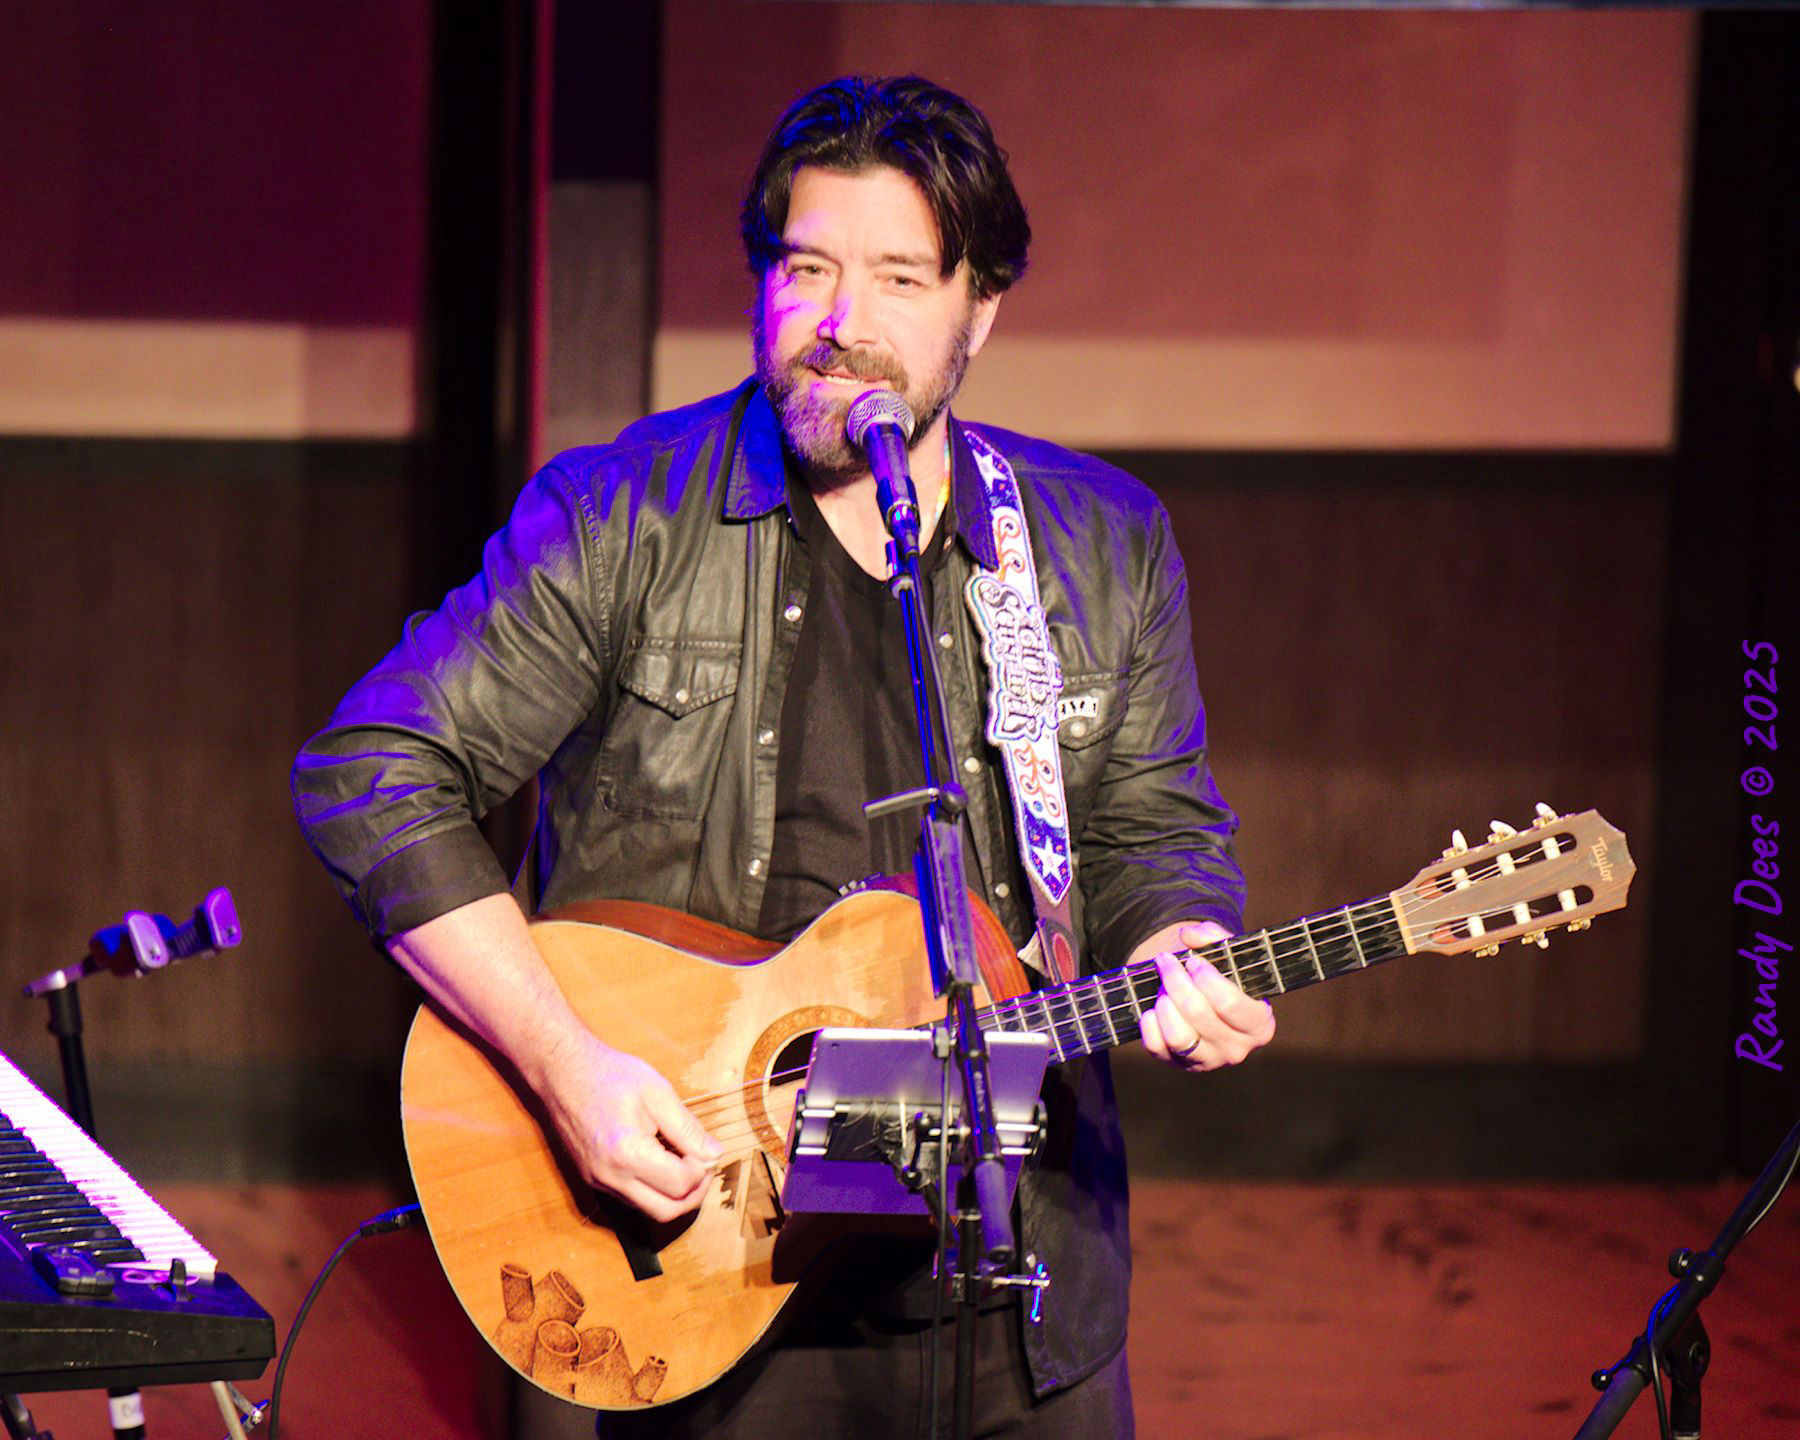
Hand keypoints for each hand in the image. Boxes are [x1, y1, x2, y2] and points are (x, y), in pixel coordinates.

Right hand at [531, 1032, 721, 1222]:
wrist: (564, 1072)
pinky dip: (654, 1188)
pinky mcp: (594, 1180)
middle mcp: (611, 1176)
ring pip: (649, 1209)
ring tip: (685, 1162)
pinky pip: (632, 1198)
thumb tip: (714, 1154)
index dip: (703, 1169)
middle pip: (667, 1210)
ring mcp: (599, 1182)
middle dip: (694, 1193)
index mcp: (627, 1153)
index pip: (681, 1184)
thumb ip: (688, 1128)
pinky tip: (661, 1161)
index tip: (706, 1148)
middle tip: (704, 1166)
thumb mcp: (658, 1093)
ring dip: (674, 1194)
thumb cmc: (610, 1075)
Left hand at [1134, 920, 1275, 1071]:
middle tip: (1167, 963)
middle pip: (1199, 1014)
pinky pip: (1157, 1048)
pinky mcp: (1179, 1065)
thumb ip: (1213, 936)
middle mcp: (1237, 1049)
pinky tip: (1153, 1008)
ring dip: (1165, 1004)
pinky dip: (1150, 1025)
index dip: (1207, 978)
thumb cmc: (1219, 976)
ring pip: (1178, 1036)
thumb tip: (1189, 935)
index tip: (1193, 961)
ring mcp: (1208, 1061)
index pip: (1229, 1004)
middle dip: (1177, 982)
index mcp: (1260, 1024)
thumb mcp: (1225, 954)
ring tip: (1163, 989)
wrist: (1203, 1001)